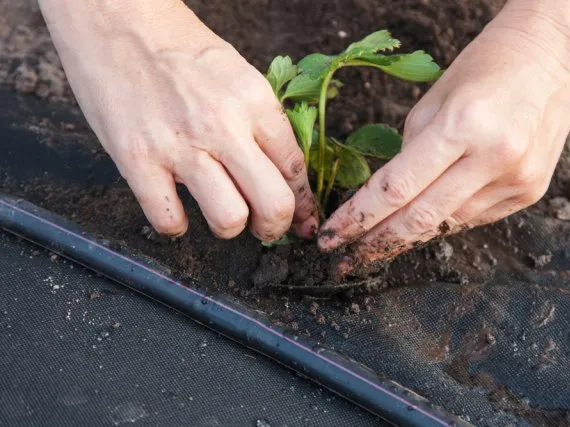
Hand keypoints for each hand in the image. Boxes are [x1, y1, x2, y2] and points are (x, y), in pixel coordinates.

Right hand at [40, 0, 317, 240]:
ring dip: (229, 228)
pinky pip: (169, 221)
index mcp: (255, 102)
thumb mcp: (238, 75)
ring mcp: (180, 146)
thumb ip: (261, 123)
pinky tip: (175, 209)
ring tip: (221, 214)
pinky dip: (176, 226)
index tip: (300, 217)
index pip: (295, 169)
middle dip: (275, 227)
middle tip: (264, 227)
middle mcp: (224, 126)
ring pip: (229, 220)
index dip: (302, 203)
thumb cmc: (179, 47)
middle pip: (274, 204)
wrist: (116, 19)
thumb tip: (282, 172)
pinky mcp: (137, 160)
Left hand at [318, 6, 569, 273]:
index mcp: (462, 125)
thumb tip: (384, 199)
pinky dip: (446, 219)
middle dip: (378, 243)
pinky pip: (475, 217)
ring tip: (381, 240)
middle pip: (421, 219)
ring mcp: (518, 179)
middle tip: (348, 259)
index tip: (332, 238)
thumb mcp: (432, 101)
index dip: (358, 218)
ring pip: (448, 224)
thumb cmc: (483, 67)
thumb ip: (407, 154)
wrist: (550, 52)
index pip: (396, 188)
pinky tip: (427, 217)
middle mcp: (494, 158)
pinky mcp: (532, 192)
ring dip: (410, 234)